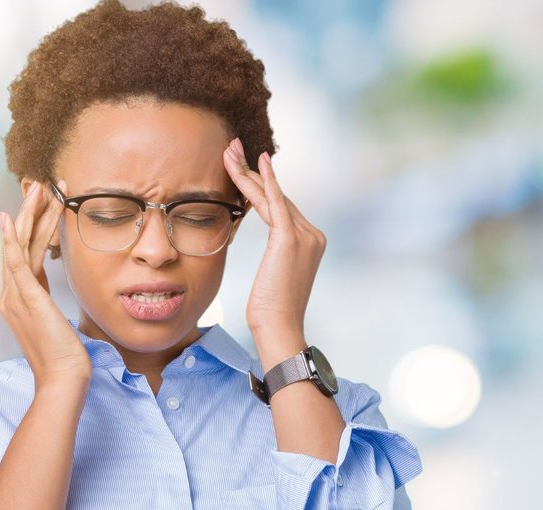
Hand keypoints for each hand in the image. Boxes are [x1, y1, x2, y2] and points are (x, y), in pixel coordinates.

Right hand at [0, 180, 91, 388]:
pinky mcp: (25, 300)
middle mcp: (11, 295)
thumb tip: (59, 304)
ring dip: (28, 215)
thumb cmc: (67, 359)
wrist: (63, 380)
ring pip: (20, 246)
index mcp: (21, 300)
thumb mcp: (60, 326)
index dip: (35, 227)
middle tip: (39, 184)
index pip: (27, 254)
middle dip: (30, 212)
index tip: (45, 203)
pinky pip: (16, 262)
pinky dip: (12, 239)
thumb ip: (53, 309)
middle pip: (21, 244)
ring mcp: (14, 297)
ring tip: (38, 188)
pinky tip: (11, 218)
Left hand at [222, 137, 326, 338]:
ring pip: (271, 196)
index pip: (283, 206)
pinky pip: (275, 203)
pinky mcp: (290, 239)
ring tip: (229, 150)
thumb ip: (277, 256)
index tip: (242, 168)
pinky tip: (256, 162)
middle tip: (231, 148)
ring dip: (248, 171)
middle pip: (278, 195)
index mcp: (311, 242)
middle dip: (252, 171)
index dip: (261, 185)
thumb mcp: (275, 276)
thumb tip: (269, 253)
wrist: (280, 327)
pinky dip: (265, 181)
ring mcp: (305, 235)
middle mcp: (313, 234)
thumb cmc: (271, 310)